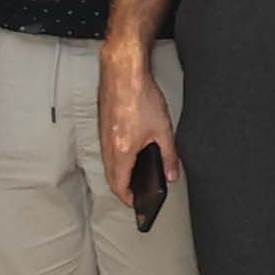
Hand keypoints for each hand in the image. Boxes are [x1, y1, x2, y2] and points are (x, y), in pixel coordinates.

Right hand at [99, 48, 176, 194]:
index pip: (119, 185)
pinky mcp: (103, 124)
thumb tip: (171, 174)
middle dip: (122, 187)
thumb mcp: (163, 130)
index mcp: (122, 151)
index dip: (127, 198)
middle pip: (110, 176)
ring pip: (107, 162)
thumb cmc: (140, 97)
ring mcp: (102, 134)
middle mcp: (108, 145)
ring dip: (118, 172)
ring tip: (133, 174)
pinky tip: (128, 151)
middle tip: (135, 192)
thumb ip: (169, 155)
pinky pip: (106, 149)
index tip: (136, 202)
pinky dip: (115, 157)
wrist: (123, 72)